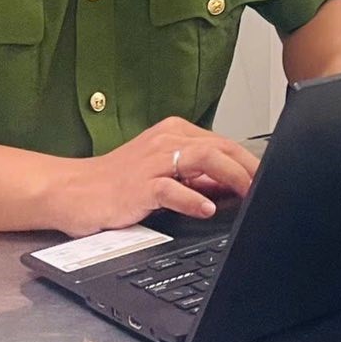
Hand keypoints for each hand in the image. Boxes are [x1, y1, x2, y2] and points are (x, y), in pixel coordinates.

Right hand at [42, 117, 261, 236]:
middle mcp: (166, 140)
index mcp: (174, 133)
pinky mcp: (138, 185)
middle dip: (247, 167)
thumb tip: (231, 185)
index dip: (248, 161)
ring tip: (249, 192)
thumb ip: (195, 177)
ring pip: (202, 159)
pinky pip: (171, 188)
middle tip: (267, 186)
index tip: (268, 177)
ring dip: (231, 176)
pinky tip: (207, 208)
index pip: (222, 143)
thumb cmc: (117, 184)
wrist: (72, 191)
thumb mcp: (162, 174)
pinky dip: (192, 198)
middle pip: (219, 147)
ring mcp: (152, 161)